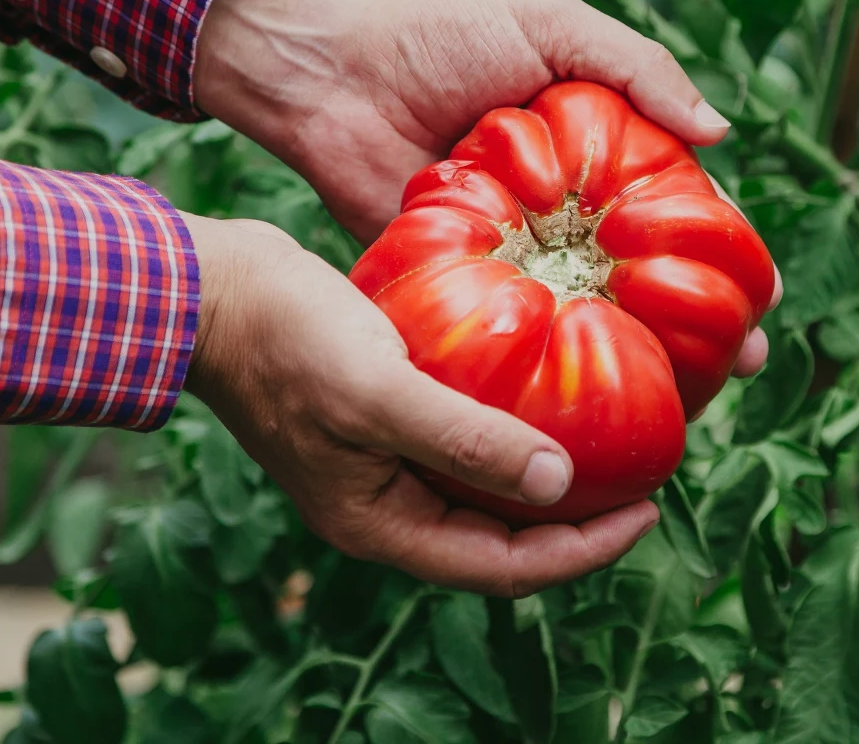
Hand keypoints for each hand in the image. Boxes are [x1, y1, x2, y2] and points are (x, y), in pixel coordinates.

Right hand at [180, 212, 660, 595]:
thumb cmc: (287, 339)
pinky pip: (461, 442)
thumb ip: (465, 440)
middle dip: (573, 520)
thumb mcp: (379, 392)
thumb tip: (558, 483)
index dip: (582, 549)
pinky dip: (507, 431)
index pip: (503, 566)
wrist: (211, 290)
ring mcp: (381, 465)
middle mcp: (386, 507)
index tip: (647, 509)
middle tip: (640, 480)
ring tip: (607, 443)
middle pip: (499, 540)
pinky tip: (544, 395)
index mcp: (382, 524)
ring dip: (543, 475)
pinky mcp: (382, 420)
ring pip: (482, 492)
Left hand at [195, 0, 780, 375]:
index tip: (765, 296)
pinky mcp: (462, 285)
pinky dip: (552, 364)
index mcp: (594, 154)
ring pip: (589, 314)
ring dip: (642, 355)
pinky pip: (515, 328)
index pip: (675, 210)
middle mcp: (561, 213)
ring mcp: (515, 255)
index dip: (724, 251)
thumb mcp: (551, 27)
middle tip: (745, 364)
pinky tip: (595, 400)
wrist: (334, 74)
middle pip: (645, 276)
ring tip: (694, 396)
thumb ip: (636, 69)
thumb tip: (720, 131)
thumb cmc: (442, 37)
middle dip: (702, 325)